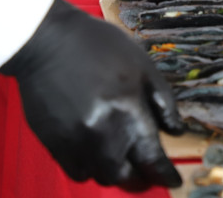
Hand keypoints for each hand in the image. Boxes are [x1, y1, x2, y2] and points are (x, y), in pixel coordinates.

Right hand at [0, 0, 183, 189]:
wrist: (46, 41)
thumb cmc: (99, 47)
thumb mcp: (143, 66)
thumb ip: (163, 102)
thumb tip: (175, 132)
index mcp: (127, 111)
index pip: (151, 158)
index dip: (165, 174)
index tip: (174, 181)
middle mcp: (100, 133)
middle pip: (123, 176)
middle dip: (139, 177)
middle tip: (147, 171)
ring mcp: (72, 140)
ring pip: (98, 177)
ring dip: (114, 172)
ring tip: (122, 159)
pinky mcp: (51, 141)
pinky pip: (74, 170)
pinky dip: (89, 168)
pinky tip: (96, 152)